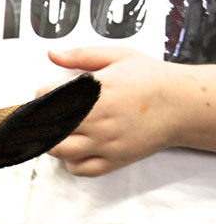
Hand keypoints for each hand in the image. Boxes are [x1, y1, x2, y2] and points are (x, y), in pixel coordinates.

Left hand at [39, 47, 178, 176]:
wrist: (183, 104)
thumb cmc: (152, 79)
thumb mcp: (118, 56)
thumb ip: (81, 56)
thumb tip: (52, 54)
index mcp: (95, 91)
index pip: (48, 96)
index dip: (42, 94)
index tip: (46, 93)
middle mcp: (98, 118)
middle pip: (48, 126)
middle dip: (40, 120)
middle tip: (44, 115)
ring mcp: (105, 142)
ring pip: (59, 150)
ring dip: (51, 142)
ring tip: (58, 132)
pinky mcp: (114, 159)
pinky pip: (81, 169)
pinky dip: (71, 163)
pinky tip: (75, 150)